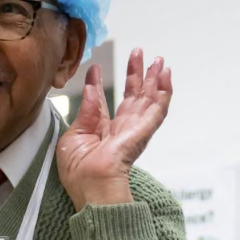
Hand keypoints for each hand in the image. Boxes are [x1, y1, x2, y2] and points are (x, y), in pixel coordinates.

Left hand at [56, 47, 172, 210]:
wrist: (92, 186)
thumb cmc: (79, 172)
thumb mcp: (73, 137)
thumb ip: (85, 112)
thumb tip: (89, 88)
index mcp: (100, 132)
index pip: (101, 103)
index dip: (98, 84)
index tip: (95, 69)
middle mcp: (120, 129)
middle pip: (131, 96)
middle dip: (135, 74)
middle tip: (138, 53)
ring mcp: (134, 129)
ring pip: (148, 98)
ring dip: (153, 78)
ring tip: (158, 59)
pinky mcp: (144, 130)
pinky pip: (158, 108)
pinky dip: (164, 91)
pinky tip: (166, 74)